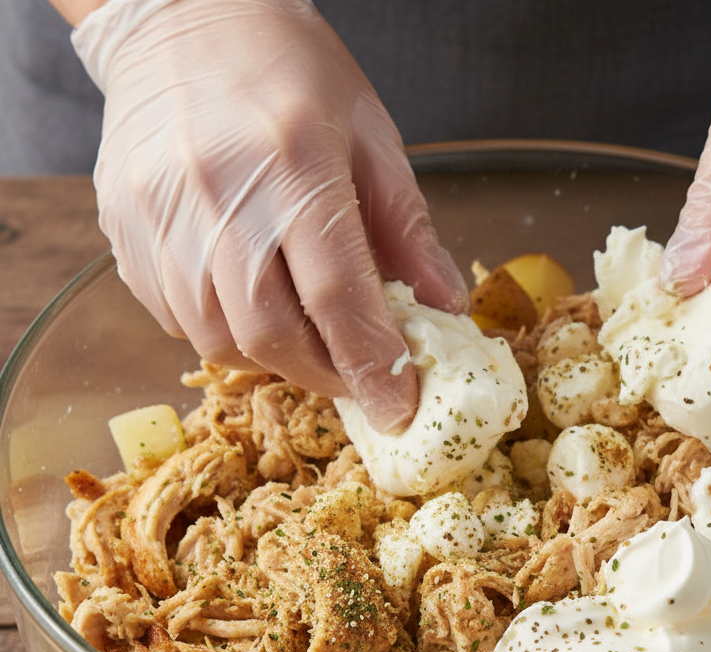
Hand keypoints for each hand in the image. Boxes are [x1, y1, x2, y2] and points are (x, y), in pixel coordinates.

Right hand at [72, 0, 467, 432]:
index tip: (398, 410)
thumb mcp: (372, 136)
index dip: (370, 365)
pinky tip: (249, 302)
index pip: (337, 293)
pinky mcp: (123, 226)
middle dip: (323, 374)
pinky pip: (173, 317)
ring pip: (217, 337)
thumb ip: (408, 230)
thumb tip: (444, 309)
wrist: (183, 14)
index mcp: (294, 160)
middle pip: (270, 331)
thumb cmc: (290, 70)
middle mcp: (218, 191)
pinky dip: (221, 332)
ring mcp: (159, 211)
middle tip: (354, 379)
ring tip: (305, 339)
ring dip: (272, 359)